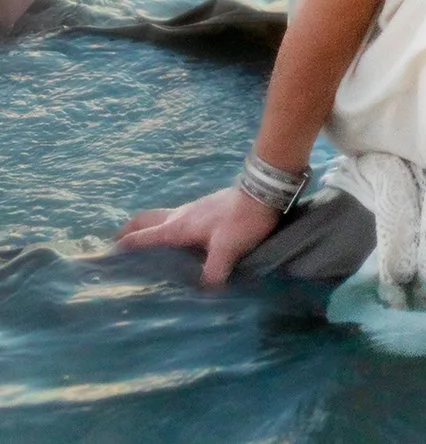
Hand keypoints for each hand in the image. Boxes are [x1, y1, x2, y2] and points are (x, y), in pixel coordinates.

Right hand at [116, 185, 279, 285]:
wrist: (264, 190)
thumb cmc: (242, 219)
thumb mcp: (226, 249)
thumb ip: (212, 274)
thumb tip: (203, 298)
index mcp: (177, 227)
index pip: (141, 238)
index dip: (120, 249)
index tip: (100, 258)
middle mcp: (179, 216)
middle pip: (144, 220)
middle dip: (128, 232)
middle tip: (115, 246)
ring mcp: (192, 210)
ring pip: (160, 218)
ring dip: (147, 229)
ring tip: (144, 247)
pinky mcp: (205, 209)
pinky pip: (176, 219)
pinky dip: (166, 228)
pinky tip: (178, 242)